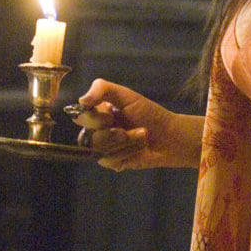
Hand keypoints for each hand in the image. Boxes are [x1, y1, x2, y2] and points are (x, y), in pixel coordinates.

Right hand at [77, 78, 203, 170]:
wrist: (169, 136)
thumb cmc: (148, 113)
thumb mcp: (126, 95)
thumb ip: (102, 89)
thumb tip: (81, 101)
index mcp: (97, 112)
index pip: (81, 117)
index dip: (96, 118)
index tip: (111, 114)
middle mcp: (96, 130)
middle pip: (87, 136)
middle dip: (112, 133)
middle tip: (130, 129)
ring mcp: (103, 147)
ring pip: (100, 149)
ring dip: (125, 142)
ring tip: (141, 136)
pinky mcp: (112, 162)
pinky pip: (109, 160)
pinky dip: (127, 152)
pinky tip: (139, 148)